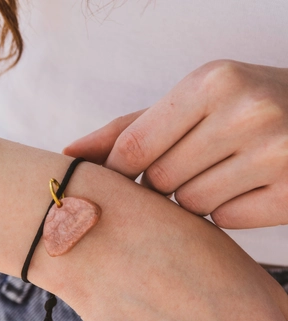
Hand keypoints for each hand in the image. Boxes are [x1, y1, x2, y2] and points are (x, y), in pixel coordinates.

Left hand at [63, 60, 287, 228]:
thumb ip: (130, 128)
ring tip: (220, 171)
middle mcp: (246, 113)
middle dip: (163, 182)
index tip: (123, 178)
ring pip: (191, 206)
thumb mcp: (190, 100)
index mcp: (212, 82)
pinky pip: (227, 221)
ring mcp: (275, 155)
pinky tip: (244, 187)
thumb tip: (69, 155)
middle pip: (160, 181)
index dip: (119, 172)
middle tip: (187, 165)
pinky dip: (227, 210)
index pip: (133, 149)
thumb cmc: (241, 105)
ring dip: (194, 198)